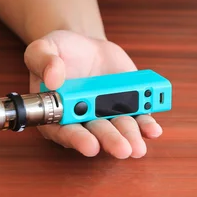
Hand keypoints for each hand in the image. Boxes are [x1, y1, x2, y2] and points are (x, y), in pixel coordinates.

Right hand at [23, 30, 162, 157]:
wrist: (87, 47)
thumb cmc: (61, 52)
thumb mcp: (43, 48)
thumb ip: (43, 60)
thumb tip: (52, 77)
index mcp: (58, 113)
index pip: (66, 132)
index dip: (78, 140)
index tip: (90, 145)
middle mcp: (84, 120)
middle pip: (97, 134)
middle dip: (111, 142)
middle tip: (122, 150)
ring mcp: (108, 115)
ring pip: (120, 129)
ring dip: (131, 138)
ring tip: (139, 147)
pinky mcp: (128, 106)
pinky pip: (139, 118)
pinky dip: (147, 125)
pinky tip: (154, 130)